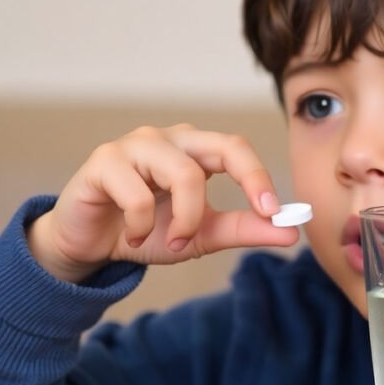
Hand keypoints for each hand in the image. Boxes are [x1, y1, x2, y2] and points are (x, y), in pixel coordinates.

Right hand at [27, 124, 297, 282]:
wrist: (92, 245)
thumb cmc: (147, 231)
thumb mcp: (201, 235)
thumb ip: (243, 229)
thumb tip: (292, 231)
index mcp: (195, 150)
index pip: (237, 148)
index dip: (260, 176)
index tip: (277, 212)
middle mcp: (168, 139)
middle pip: (221, 146)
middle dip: (245, 182)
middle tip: (261, 216)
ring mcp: (135, 145)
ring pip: (183, 173)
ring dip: (185, 218)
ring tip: (173, 241)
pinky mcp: (103, 161)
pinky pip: (137, 194)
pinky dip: (142, 227)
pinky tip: (132, 237)